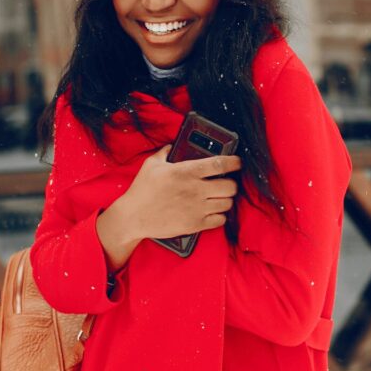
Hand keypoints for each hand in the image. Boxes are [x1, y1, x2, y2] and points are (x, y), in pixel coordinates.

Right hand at [97, 145, 241, 264]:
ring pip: (227, 203)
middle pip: (230, 186)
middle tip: (226, 183)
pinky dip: (220, 216)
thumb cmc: (142, 190)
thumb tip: (172, 146)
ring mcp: (197, 208)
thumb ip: (165, 153)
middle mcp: (195, 189)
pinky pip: (220, 220)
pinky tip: (213, 212)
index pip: (220, 164)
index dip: (234, 162)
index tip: (237, 162)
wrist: (133, 217)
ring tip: (219, 198)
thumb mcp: (151, 165)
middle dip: (231, 184)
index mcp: (186, 172)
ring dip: (226, 200)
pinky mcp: (195, 224)